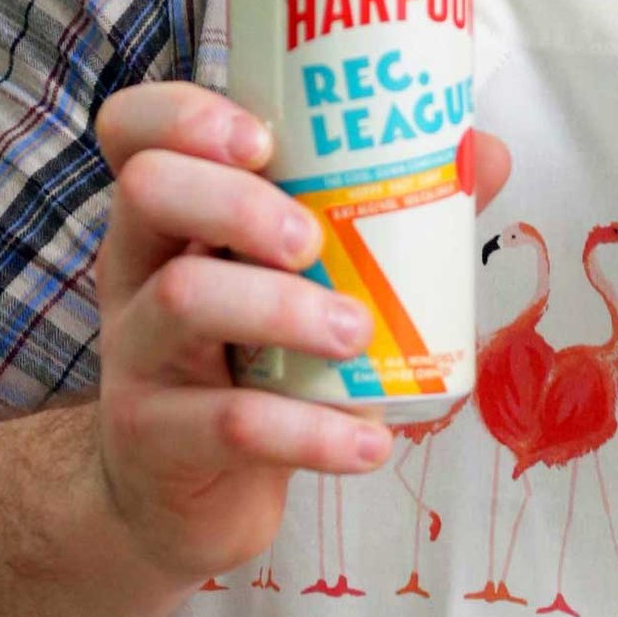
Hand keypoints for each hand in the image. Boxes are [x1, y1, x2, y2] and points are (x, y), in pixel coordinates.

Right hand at [92, 81, 509, 583]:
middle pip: (149, 191)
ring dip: (282, 308)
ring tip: (355, 333)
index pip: (135, 130)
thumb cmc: (250, 368)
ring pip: (182, 299)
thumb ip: (381, 217)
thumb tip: (482, 152)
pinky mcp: (155, 438)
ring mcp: (137, 353)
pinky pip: (227, 424)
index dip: (185, 115)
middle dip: (239, 201)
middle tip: (313, 242)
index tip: (263, 139)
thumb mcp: (297, 288)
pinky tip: (367, 443)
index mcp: (169, 216)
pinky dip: (308, 433)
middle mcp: (136, 270)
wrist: (181, 501)